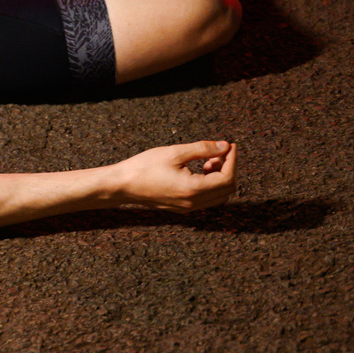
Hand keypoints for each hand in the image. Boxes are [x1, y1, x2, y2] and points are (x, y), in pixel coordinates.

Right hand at [113, 140, 237, 212]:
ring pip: (219, 196)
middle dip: (229, 168)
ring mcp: (187, 207)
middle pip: (227, 189)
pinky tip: (198, 170)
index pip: (227, 178)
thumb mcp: (174, 152)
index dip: (233, 160)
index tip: (230, 145)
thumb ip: (203, 149)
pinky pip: (206, 199)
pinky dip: (210, 185)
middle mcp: (193, 202)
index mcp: (193, 189)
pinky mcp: (181, 207)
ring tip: (208, 160)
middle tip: (220, 151)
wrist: (121, 185)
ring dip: (220, 177)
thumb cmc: (144, 167)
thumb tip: (225, 146)